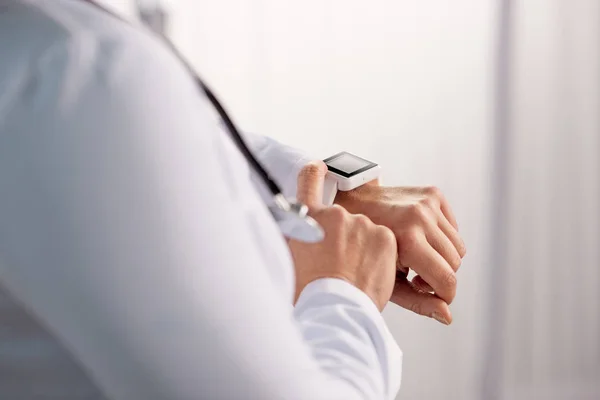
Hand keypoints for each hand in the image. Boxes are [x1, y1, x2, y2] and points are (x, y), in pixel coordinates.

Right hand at [288, 162, 397, 310]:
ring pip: (366, 232)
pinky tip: (367, 275)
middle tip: (338, 266)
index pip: (309, 180)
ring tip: (353, 276)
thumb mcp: (290, 259)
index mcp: (308, 217)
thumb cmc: (309, 292)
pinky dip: (380, 258)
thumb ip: (294, 240)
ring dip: (363, 249)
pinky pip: (384, 243)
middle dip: (344, 239)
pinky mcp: (385, 236)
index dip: (315, 173)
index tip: (319, 168)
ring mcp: (362, 223)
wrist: (333, 307)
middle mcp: (335, 214)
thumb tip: (292, 237)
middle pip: (342, 219)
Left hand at [335, 184, 465, 324]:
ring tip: (416, 260)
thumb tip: (447, 316)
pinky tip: (418, 240)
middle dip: (441, 276)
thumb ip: (417, 300)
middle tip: (416, 277)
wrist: (350, 202)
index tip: (435, 298)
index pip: (446, 278)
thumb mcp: (384, 279)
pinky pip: (453, 228)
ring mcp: (428, 202)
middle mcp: (420, 216)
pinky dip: (441, 239)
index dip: (445, 295)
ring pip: (458, 246)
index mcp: (407, 238)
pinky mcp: (433, 193)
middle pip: (455, 263)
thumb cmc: (361, 248)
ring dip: (442, 258)